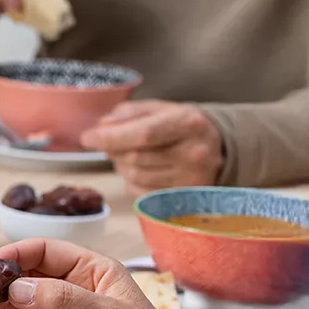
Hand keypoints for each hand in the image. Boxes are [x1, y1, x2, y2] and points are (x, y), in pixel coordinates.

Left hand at [79, 101, 223, 194]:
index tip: (87, 138)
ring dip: (122, 165)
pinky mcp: (183, 199)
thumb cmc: (183, 126)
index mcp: (189, 123)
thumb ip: (129, 114)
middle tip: (112, 142)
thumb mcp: (161, 109)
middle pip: (134, 158)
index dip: (110, 138)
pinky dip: (132, 181)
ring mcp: (191, 180)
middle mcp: (194, 153)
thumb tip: (102, 127)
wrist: (220, 149)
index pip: (143, 134)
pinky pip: (140, 193)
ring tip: (131, 154)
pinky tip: (143, 169)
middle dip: (114, 150)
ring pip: (134, 176)